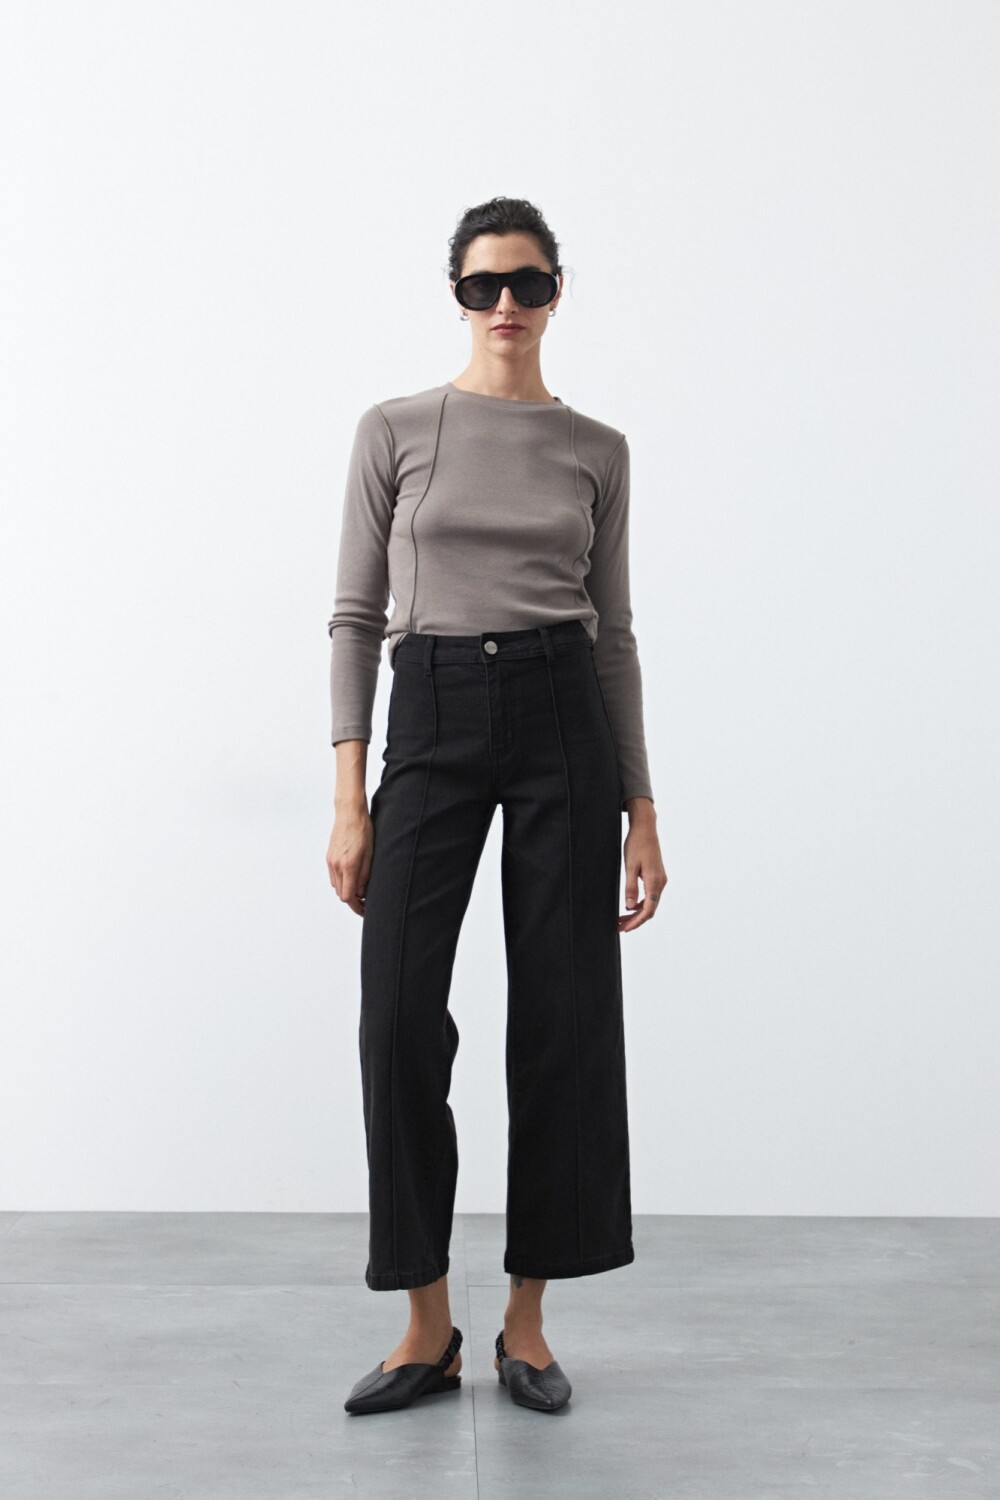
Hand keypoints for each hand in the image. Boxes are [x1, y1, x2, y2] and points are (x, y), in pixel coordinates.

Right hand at [326, 802, 373, 916]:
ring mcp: (330, 861)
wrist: (349, 813)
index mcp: (348, 865)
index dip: (357, 907)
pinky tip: (352, 879)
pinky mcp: (329, 857)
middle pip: (341, 894)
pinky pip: (333, 877)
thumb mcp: (370, 853)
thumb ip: (365, 875)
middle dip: (353, 901)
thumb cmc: (363, 830)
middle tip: (366, 902)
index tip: (365, 910)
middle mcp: (336, 865)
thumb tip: (362, 892)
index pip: (348, 897)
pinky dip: (342, 882)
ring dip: (347, 891)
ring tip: (361, 891)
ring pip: (336, 886)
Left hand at [619, 802, 666, 932]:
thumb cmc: (636, 844)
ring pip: (650, 903)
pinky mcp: (657, 876)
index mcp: (655, 881)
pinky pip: (650, 895)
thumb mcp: (630, 866)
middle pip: (650, 909)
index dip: (636, 922)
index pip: (648, 910)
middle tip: (619, 927)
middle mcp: (660, 883)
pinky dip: (640, 904)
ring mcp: (660, 880)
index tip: (625, 929)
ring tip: (621, 919)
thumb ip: (630, 887)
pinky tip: (629, 906)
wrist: (645, 828)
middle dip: (635, 920)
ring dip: (636, 913)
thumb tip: (629, 907)